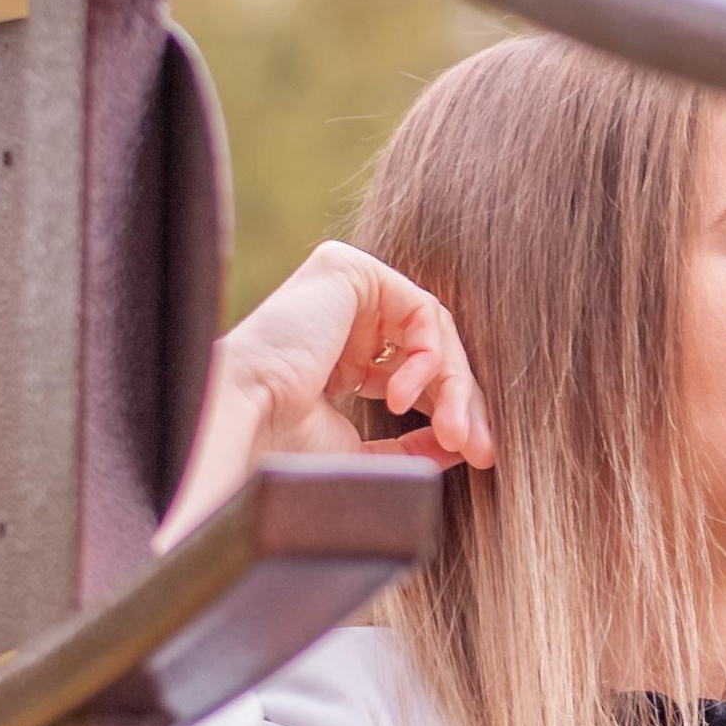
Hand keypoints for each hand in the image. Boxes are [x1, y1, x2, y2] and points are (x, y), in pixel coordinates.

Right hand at [158, 241, 493, 548]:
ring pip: (432, 331)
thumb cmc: (284, 450)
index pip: (414, 376)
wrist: (245, 426)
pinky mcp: (346, 268)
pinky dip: (427, 357)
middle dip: (463, 402)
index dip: (451, 414)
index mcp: (338, 360)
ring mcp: (342, 292)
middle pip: (430, 351)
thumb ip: (411, 445)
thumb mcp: (363, 452)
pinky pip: (420, 308)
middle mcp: (342, 321)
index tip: (477, 457)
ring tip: (449, 434)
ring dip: (452, 387)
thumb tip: (457, 443)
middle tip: (480, 449)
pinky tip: (400, 397)